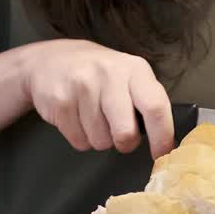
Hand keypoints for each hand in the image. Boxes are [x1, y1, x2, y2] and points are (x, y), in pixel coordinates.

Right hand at [15, 39, 173, 157]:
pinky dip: (80, 137)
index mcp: (134, 69)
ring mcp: (82, 86)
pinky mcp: (60, 101)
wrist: (49, 60)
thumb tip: (165, 141)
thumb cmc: (97, 74)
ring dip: (99, 139)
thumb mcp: (126, 76)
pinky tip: (76, 117)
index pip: (155, 107)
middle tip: (120, 136)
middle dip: (125, 143)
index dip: (162, 136)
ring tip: (92, 117)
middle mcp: (109, 74)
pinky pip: (78, 140)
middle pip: (126, 132)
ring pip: (100, 141)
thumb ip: (145, 102)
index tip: (161, 154)